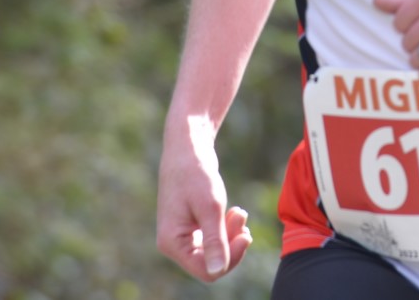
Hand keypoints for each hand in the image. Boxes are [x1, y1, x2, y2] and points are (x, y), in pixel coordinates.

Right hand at [156, 130, 252, 281]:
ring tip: (239, 212)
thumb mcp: (211, 207)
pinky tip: (234, 212)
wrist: (188, 147)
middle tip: (242, 216)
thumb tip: (217, 271)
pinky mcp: (190, 227)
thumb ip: (215, 241)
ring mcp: (181, 236)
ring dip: (231, 235)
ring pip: (214, 252)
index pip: (207, 270)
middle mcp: (173, 244)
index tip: (246, 235)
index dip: (231, 259)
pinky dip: (226, 229)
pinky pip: (212, 240)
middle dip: (232, 245)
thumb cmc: (196, 174)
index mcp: (172, 243)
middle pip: (211, 263)